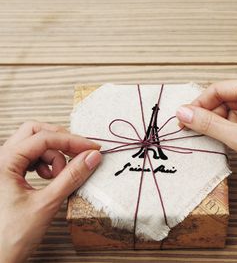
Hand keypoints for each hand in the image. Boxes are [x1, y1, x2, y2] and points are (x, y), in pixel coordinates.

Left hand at [0, 121, 101, 262]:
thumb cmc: (8, 238)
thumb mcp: (46, 204)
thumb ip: (72, 176)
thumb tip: (92, 157)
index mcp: (2, 162)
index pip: (43, 138)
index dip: (72, 141)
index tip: (92, 149)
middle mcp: (0, 160)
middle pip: (35, 133)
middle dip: (60, 142)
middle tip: (80, 154)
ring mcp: (3, 167)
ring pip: (34, 145)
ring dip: (53, 155)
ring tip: (60, 176)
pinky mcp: (8, 176)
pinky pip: (30, 158)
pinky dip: (46, 164)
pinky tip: (51, 178)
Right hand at [177, 77, 236, 262]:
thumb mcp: (236, 136)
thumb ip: (207, 123)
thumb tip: (181, 112)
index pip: (219, 89)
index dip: (199, 104)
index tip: (183, 119)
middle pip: (227, 98)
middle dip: (211, 115)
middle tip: (194, 131)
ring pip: (236, 109)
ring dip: (222, 123)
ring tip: (215, 139)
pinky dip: (235, 127)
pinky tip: (230, 140)